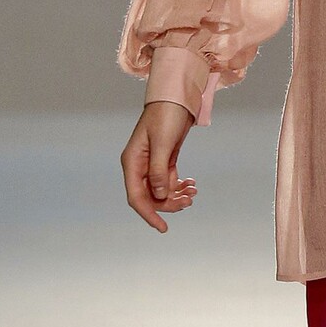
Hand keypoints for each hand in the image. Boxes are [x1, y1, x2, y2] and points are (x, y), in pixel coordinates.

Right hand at [121, 100, 197, 232]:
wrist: (177, 98)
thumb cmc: (166, 116)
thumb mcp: (163, 143)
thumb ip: (158, 170)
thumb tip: (157, 195)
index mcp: (132, 162)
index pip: (136, 197)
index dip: (149, 214)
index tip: (163, 228)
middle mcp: (138, 166)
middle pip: (150, 197)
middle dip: (169, 203)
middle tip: (189, 201)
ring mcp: (151, 164)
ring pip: (161, 191)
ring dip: (177, 196)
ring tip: (193, 191)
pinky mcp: (163, 161)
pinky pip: (169, 182)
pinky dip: (180, 186)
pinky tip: (192, 184)